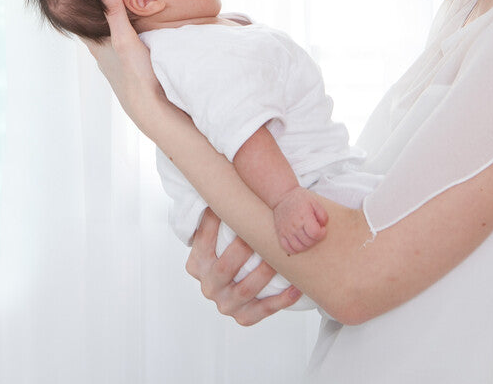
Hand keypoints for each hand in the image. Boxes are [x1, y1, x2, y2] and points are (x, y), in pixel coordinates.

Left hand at [81, 0, 165, 133]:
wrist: (151, 109)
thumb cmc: (135, 75)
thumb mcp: (124, 38)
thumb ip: (114, 11)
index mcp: (96, 45)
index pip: (78, 21)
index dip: (75, 5)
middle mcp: (101, 55)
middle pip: (93, 29)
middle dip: (94, 12)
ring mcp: (115, 64)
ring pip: (107, 39)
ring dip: (109, 25)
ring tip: (114, 6)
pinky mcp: (128, 70)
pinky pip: (121, 47)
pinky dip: (122, 35)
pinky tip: (132, 32)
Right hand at [186, 209, 301, 325]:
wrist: (233, 289)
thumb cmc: (231, 253)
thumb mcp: (216, 237)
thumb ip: (216, 215)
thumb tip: (220, 176)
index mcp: (196, 265)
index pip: (204, 241)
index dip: (217, 223)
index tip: (233, 207)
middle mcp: (208, 286)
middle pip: (225, 267)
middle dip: (244, 248)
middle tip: (263, 230)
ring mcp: (225, 304)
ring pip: (246, 289)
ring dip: (265, 272)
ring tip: (282, 255)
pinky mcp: (244, 317)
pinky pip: (265, 309)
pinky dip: (282, 299)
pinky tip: (297, 285)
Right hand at [272, 187, 328, 254]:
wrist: (282, 196)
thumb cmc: (299, 199)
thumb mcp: (314, 202)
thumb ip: (322, 214)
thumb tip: (323, 226)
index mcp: (303, 217)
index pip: (315, 233)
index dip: (322, 233)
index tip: (322, 229)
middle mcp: (294, 226)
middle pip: (308, 242)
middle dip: (316, 239)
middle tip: (315, 232)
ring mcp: (286, 231)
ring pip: (299, 247)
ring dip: (307, 246)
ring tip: (308, 238)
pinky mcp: (280, 234)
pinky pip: (287, 248)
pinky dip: (294, 249)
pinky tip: (299, 243)